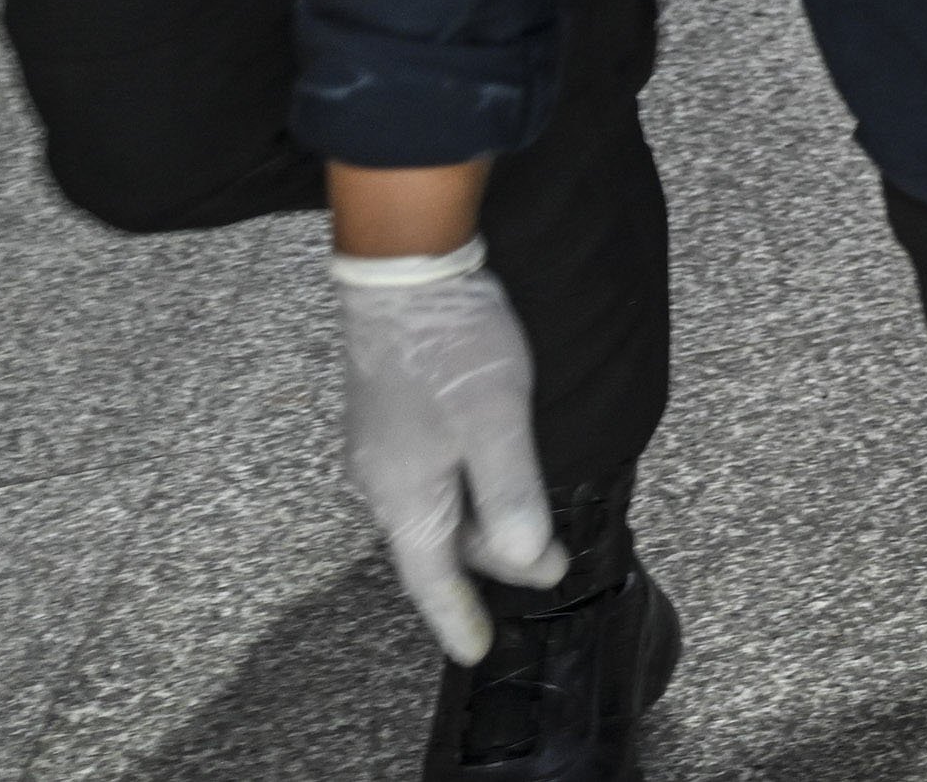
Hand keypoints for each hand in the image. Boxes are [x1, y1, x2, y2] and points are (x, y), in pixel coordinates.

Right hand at [334, 244, 561, 664]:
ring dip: (480, 526)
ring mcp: (379, 450)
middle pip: (436, 543)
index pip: (431, 577)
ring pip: (434, 509)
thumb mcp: (495, 419)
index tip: (475, 653)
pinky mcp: (389, 419)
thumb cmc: (451, 346)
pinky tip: (491, 480)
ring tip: (528, 530)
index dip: (457, 617)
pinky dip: (465, 494)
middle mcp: (379, 482)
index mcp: (403, 495)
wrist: (405, 273)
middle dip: (488, 563)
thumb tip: (525, 559)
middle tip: (547, 567)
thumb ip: (511, 491)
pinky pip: (429, 478)